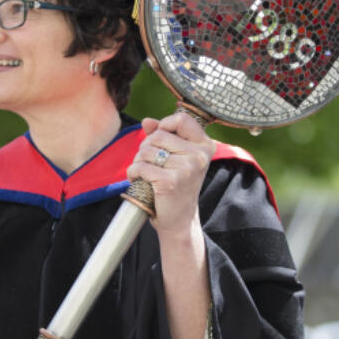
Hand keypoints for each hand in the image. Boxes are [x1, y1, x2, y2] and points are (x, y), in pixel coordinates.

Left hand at [127, 111, 215, 237]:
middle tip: (149, 162)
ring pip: (147, 150)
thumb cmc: (177, 184)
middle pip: (159, 135)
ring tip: (144, 172)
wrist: (180, 218)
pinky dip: (133, 172)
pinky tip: (137, 179)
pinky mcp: (170, 181)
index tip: (160, 138)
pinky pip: (141, 167)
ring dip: (138, 160)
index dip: (165, 125)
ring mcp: (186, 169)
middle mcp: (199, 156)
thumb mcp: (177, 157)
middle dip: (146, 147)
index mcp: (205, 146)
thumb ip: (164, 135)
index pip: (182, 119)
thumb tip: (147, 121)